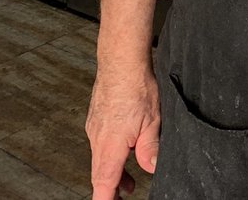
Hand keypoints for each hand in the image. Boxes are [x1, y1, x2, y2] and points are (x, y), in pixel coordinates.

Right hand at [86, 66, 160, 198]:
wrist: (121, 62)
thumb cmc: (136, 87)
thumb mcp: (152, 122)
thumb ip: (150, 149)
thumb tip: (151, 168)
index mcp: (110, 145)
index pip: (104, 182)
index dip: (106, 199)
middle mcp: (98, 139)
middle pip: (101, 174)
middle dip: (112, 189)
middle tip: (124, 198)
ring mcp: (94, 129)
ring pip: (101, 159)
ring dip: (114, 172)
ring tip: (129, 183)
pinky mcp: (96, 119)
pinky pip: (101, 144)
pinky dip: (111, 154)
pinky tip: (125, 149)